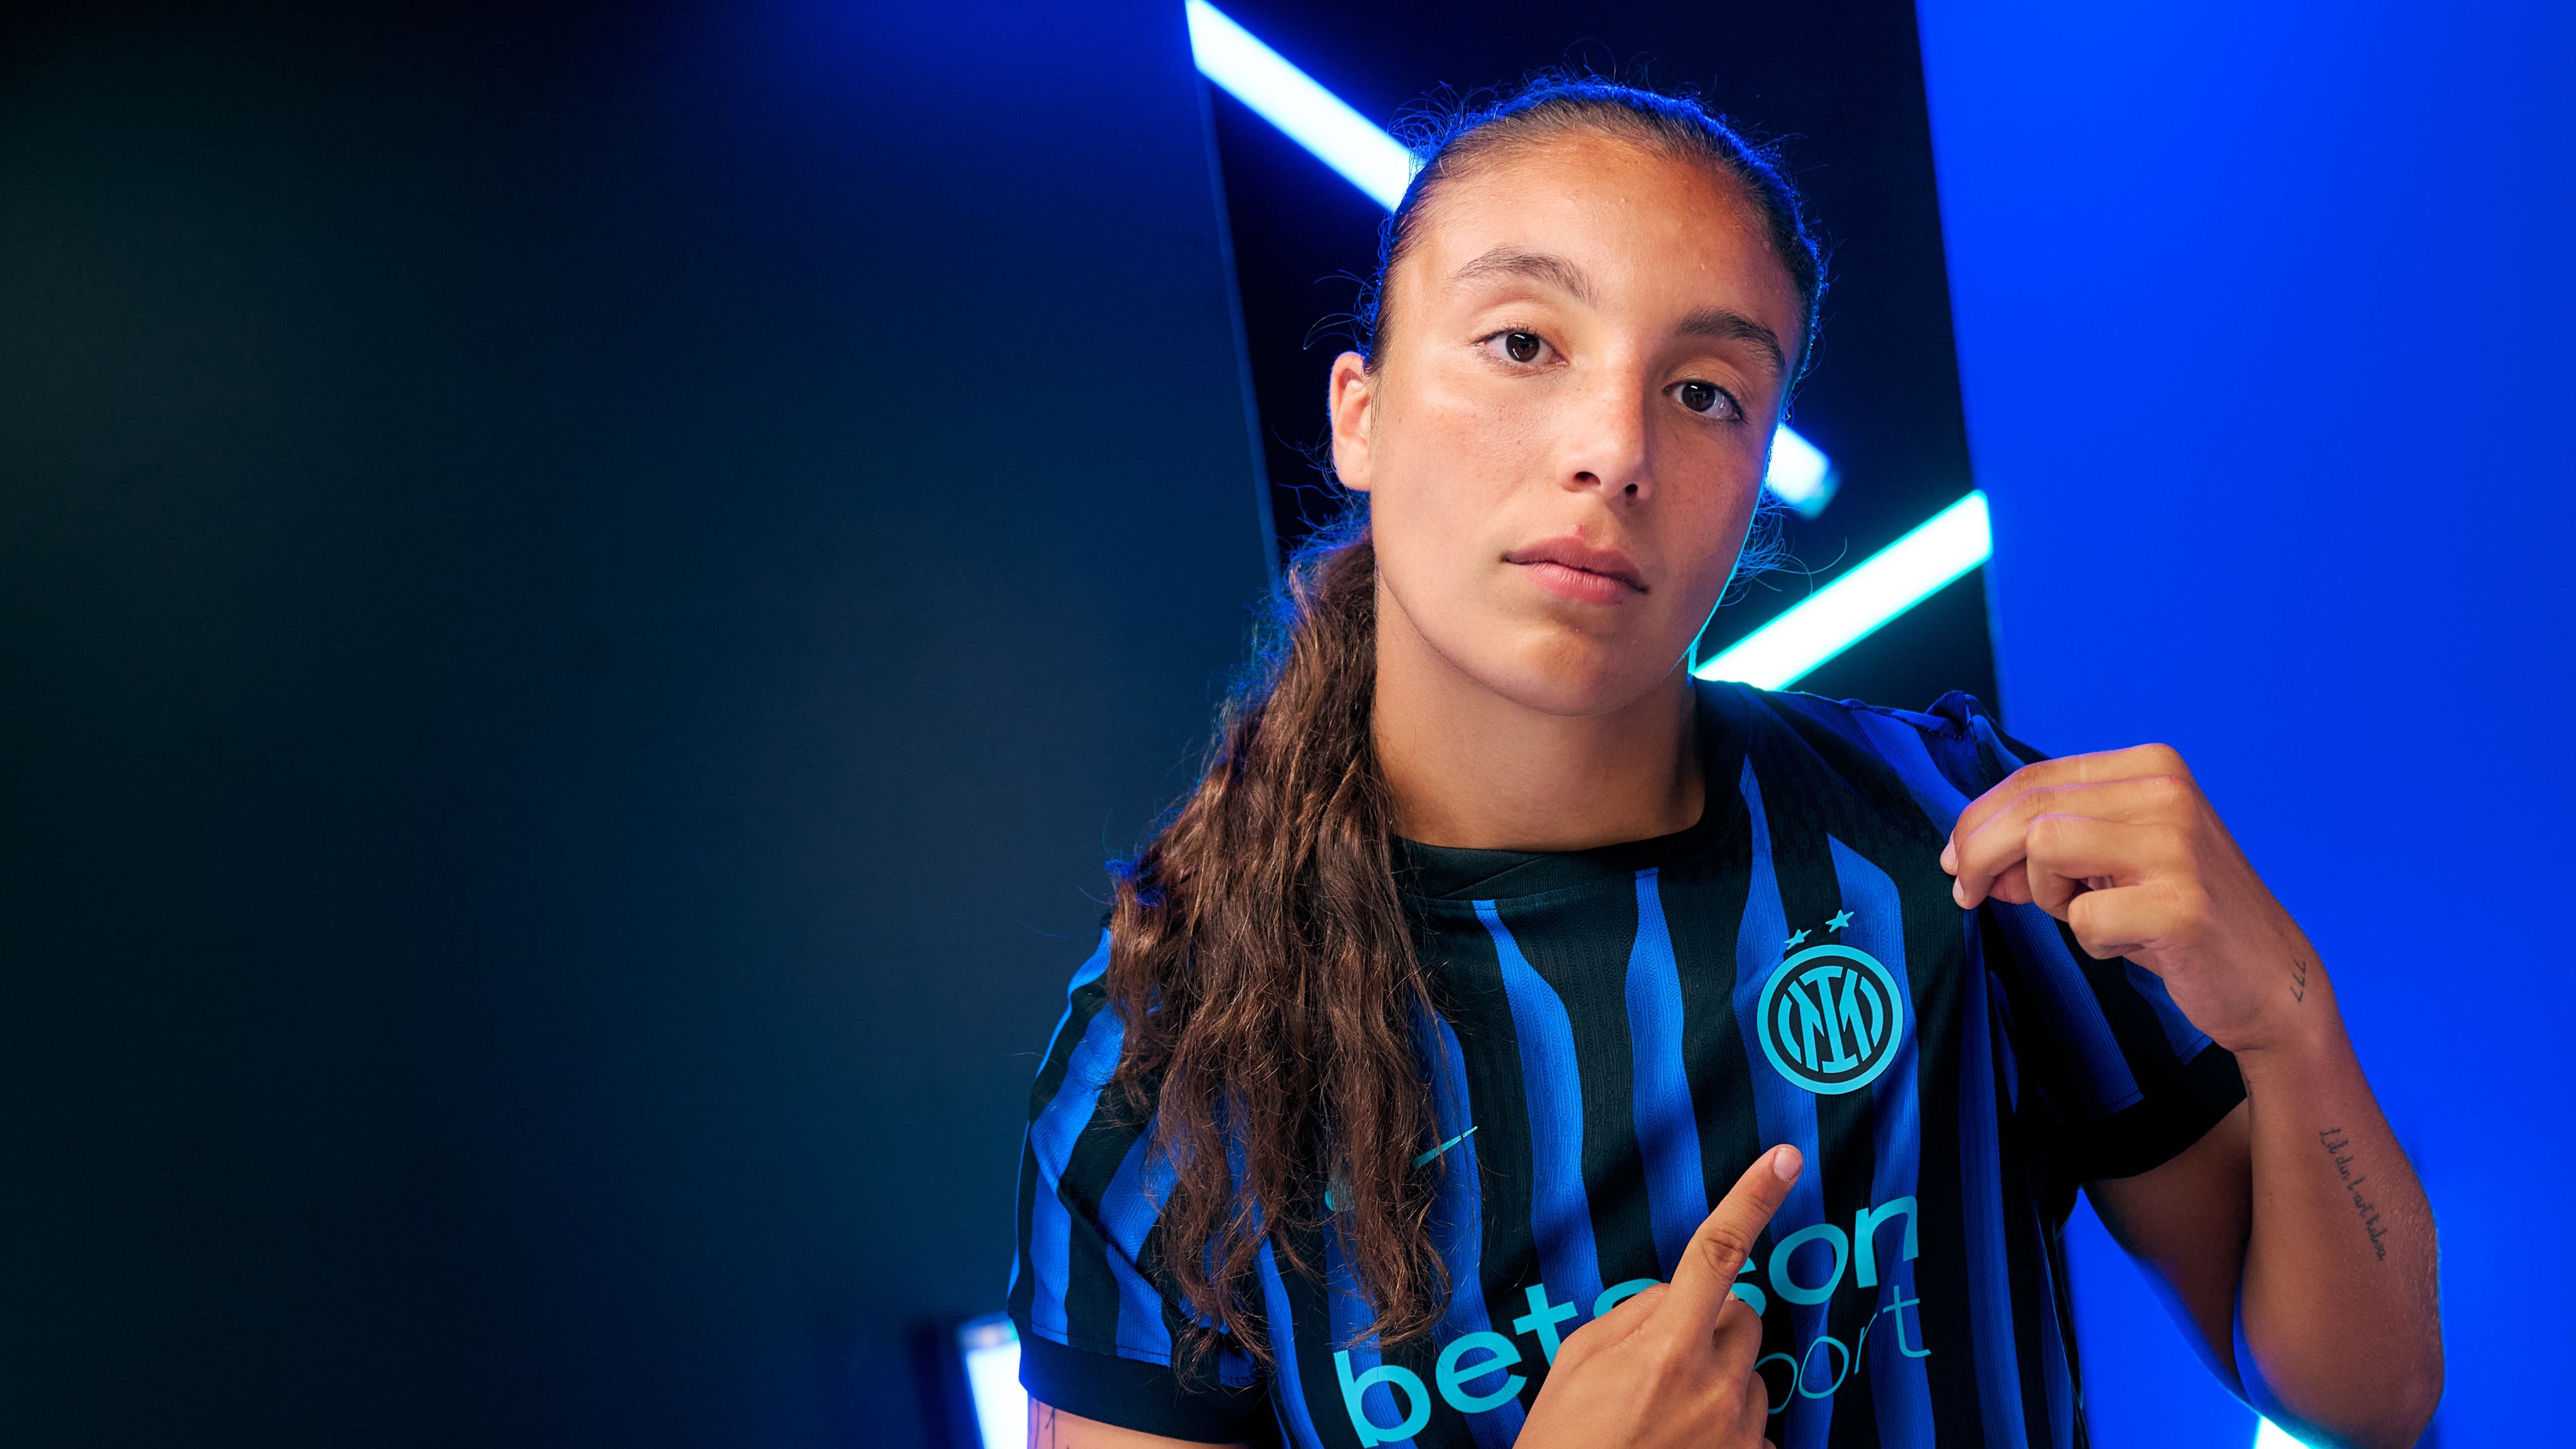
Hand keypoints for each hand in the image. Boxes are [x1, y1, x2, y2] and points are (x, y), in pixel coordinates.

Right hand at [1516, 1145, 1801, 1448]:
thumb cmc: (1564, 1438)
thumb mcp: (1577, 1360)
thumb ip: (1634, 1314)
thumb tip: (1676, 1297)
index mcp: (1667, 1347)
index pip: (1717, 1254)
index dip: (1752, 1199)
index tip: (1785, 1159)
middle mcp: (1715, 1385)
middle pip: (1744, 1316)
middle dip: (1712, 1322)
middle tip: (1662, 1358)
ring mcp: (1738, 1431)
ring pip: (1750, 1373)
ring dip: (1719, 1378)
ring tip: (1666, 1414)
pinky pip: (1754, 1425)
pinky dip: (1726, 1426)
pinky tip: (1683, 1442)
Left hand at [1939, 744, 2318, 1054]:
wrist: (2269, 981)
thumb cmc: (2178, 917)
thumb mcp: (2109, 866)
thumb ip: (2044, 851)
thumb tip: (1970, 861)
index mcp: (2151, 765)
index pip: (2033, 778)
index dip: (1977, 821)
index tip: (1955, 860)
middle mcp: (2167, 791)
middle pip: (2028, 809)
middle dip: (1980, 854)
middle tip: (1968, 894)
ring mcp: (2177, 844)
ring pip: (2045, 850)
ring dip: (2048, 897)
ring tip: (2092, 916)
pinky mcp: (2180, 903)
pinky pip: (2085, 918)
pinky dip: (2093, 940)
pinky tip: (2135, 944)